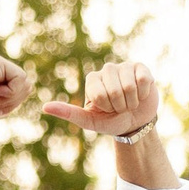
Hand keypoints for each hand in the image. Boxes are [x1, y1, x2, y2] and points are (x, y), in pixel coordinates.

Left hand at [41, 61, 159, 139]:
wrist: (135, 123)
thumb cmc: (110, 121)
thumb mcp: (89, 121)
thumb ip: (68, 113)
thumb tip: (45, 107)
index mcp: (92, 79)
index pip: (99, 95)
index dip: (107, 107)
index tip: (107, 109)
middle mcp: (106, 69)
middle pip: (115, 91)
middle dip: (120, 105)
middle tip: (120, 106)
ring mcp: (124, 66)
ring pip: (129, 86)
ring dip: (132, 101)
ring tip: (130, 101)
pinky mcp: (141, 67)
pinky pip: (143, 79)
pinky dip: (143, 94)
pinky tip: (140, 94)